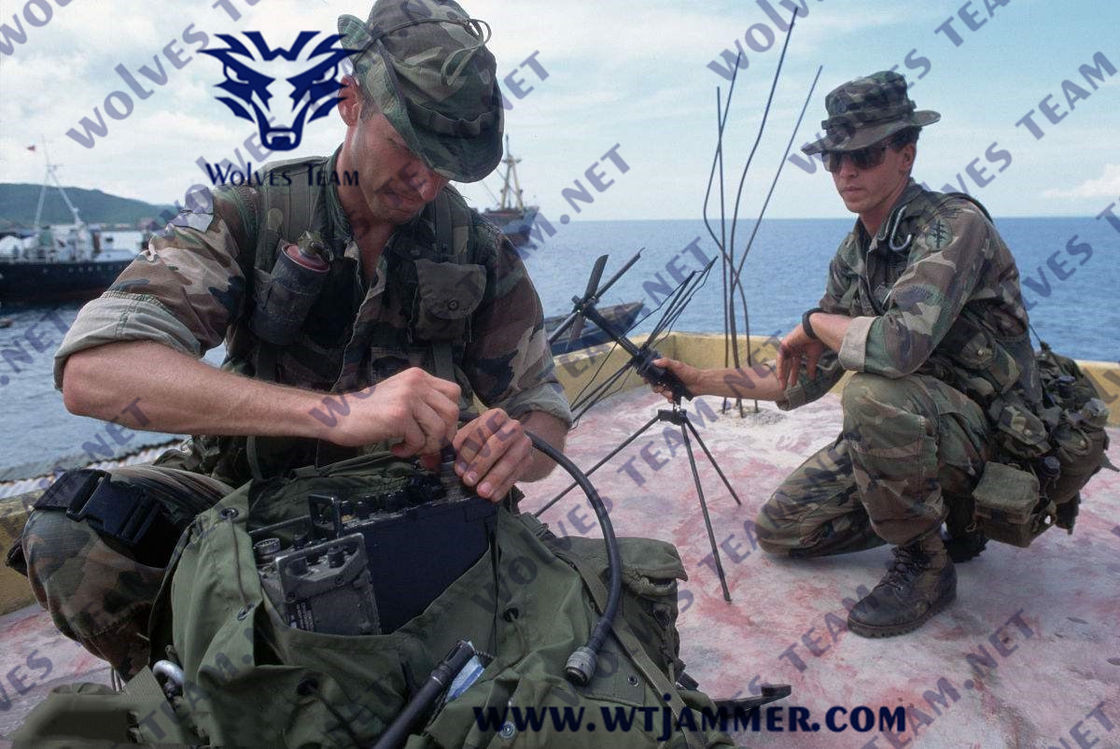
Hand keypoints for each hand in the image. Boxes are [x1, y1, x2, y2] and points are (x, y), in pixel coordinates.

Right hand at [316, 368, 459, 455]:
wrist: (339, 416)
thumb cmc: (371, 413)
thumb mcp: (402, 400)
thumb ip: (425, 410)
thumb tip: (448, 440)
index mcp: (419, 376)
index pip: (454, 393)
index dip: (451, 416)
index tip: (437, 431)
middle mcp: (416, 382)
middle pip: (452, 412)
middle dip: (444, 435)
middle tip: (428, 446)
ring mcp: (407, 397)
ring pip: (439, 428)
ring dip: (428, 446)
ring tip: (411, 448)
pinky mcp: (398, 415)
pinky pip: (419, 440)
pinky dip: (410, 451)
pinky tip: (396, 448)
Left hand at [453, 408, 532, 501]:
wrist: (511, 445)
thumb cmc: (483, 441)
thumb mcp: (470, 437)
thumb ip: (457, 445)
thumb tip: (441, 457)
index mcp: (496, 416)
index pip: (482, 430)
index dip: (469, 451)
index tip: (458, 469)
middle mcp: (513, 426)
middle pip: (498, 444)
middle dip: (481, 464)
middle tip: (468, 481)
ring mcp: (524, 443)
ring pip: (510, 461)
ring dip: (494, 478)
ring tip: (481, 493)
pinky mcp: (529, 460)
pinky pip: (517, 475)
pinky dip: (504, 487)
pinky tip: (493, 497)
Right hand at [651, 358, 701, 401]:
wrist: (700, 383)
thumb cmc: (690, 373)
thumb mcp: (678, 365)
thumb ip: (666, 362)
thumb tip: (655, 361)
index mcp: (666, 370)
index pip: (653, 373)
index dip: (648, 377)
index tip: (646, 380)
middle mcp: (666, 378)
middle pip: (655, 384)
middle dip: (656, 387)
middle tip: (660, 388)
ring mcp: (670, 385)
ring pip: (661, 391)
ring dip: (664, 393)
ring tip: (670, 393)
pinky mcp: (674, 392)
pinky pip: (667, 397)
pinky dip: (669, 398)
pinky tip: (672, 397)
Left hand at [776, 325, 827, 390]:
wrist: (817, 330)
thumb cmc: (817, 340)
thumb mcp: (813, 357)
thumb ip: (811, 367)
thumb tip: (811, 378)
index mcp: (799, 350)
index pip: (795, 365)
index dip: (794, 374)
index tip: (793, 385)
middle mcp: (792, 348)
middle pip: (788, 365)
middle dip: (787, 376)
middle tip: (785, 388)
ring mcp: (788, 345)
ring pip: (783, 362)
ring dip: (782, 373)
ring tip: (782, 384)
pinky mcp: (785, 343)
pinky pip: (781, 357)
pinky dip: (780, 366)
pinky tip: (780, 375)